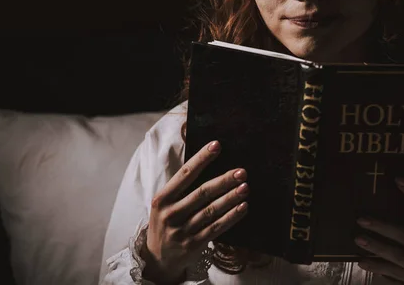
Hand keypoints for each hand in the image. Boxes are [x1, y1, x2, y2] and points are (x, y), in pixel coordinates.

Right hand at [141, 140, 248, 283]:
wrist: (158, 258)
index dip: (201, 159)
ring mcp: (182, 230)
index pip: (185, 174)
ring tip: (245, 187)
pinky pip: (216, 228)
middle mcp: (171, 214)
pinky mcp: (194, 244)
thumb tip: (206, 163)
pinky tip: (242, 207)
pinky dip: (231, 217)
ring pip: (211, 211)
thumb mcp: (164, 203)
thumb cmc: (165, 222)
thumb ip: (181, 187)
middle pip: (202, 193)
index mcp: (162, 198)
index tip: (216, 145)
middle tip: (241, 171)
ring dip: (230, 198)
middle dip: (223, 181)